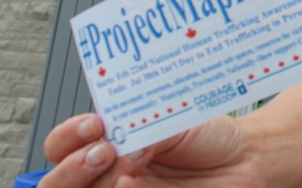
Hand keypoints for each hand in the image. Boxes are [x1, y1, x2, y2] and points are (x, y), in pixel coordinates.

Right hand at [42, 113, 265, 186]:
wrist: (246, 158)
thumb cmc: (210, 136)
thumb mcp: (171, 121)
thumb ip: (140, 130)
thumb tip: (119, 145)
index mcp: (107, 142)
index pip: (62, 146)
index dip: (68, 137)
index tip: (95, 124)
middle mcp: (107, 174)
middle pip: (56, 184)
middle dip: (72, 168)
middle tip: (105, 151)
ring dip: (98, 183)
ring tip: (126, 168)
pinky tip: (134, 185)